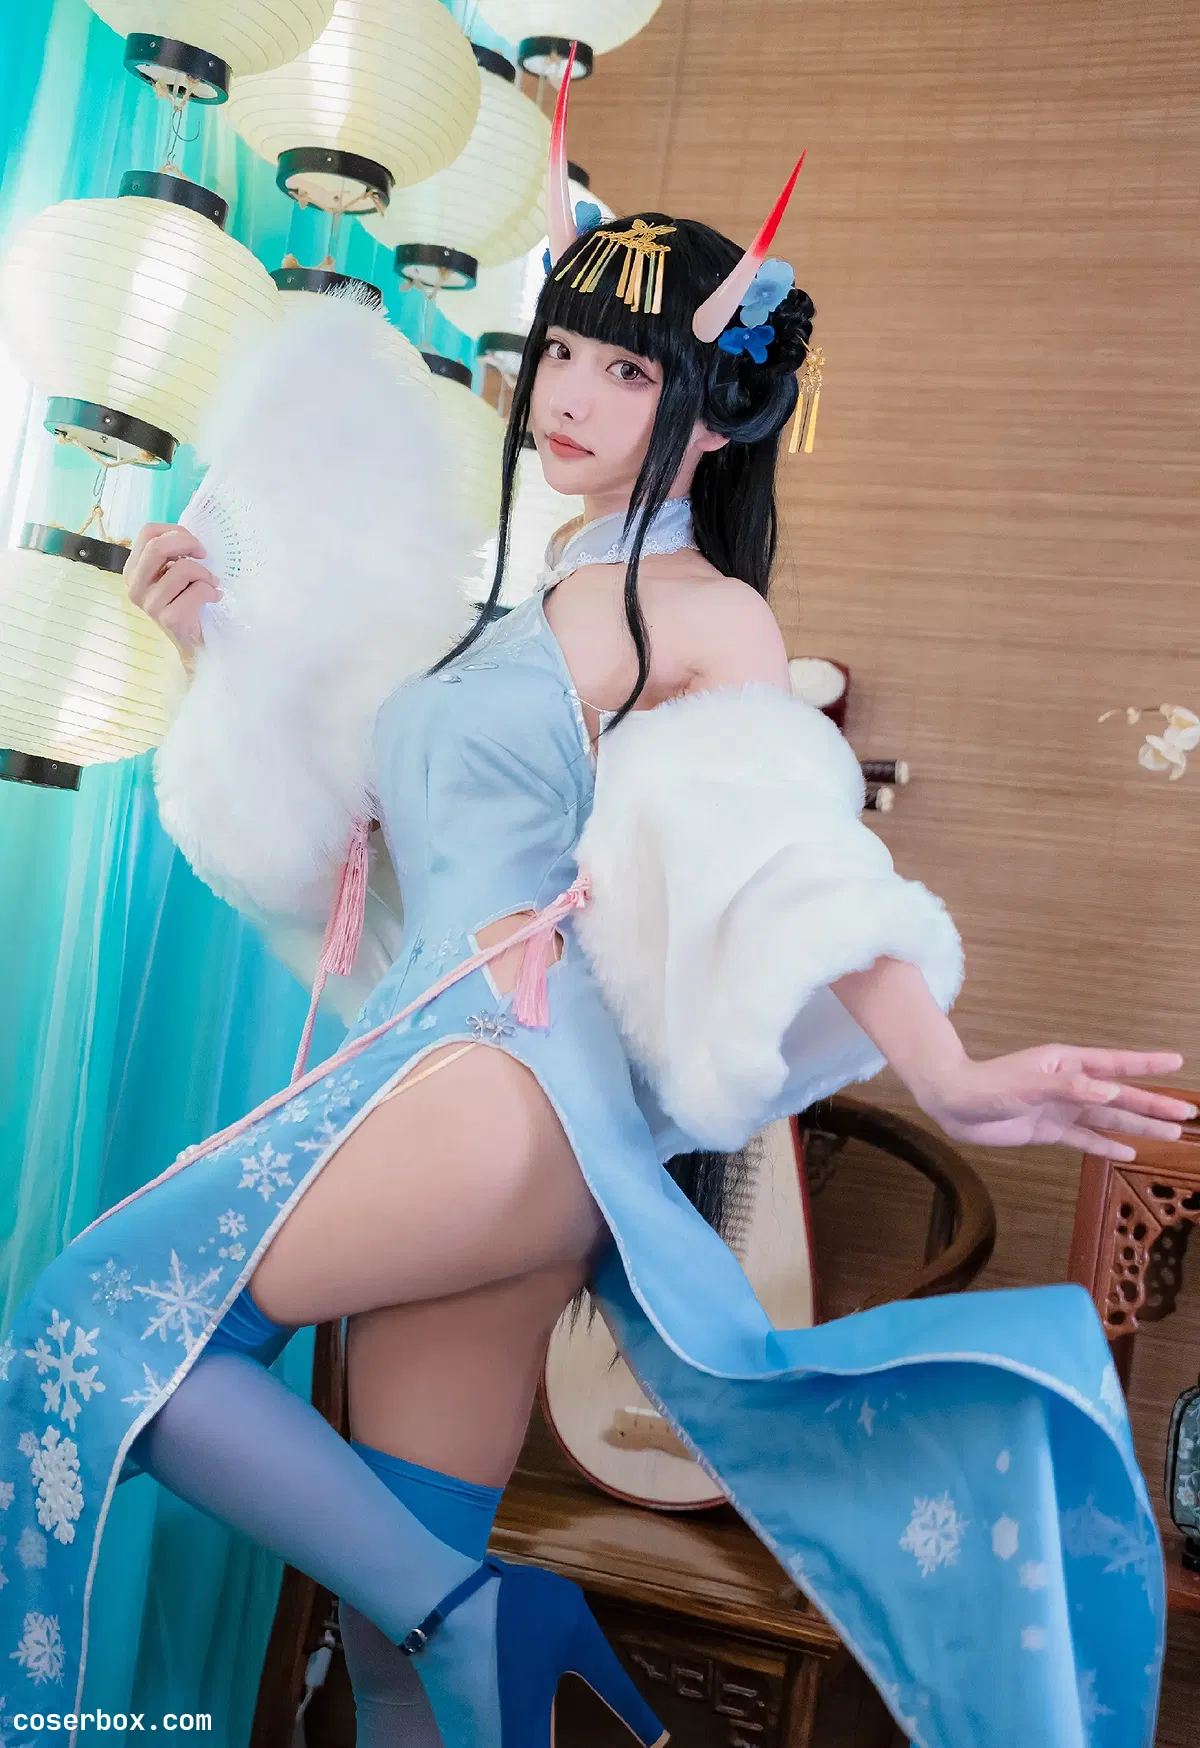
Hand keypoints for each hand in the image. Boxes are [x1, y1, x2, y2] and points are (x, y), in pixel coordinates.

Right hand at [125, 523, 219, 661]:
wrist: (192, 643)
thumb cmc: (184, 602)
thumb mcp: (171, 574)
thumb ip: (172, 555)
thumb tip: (189, 539)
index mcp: (133, 570)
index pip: (148, 533)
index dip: (175, 532)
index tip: (193, 545)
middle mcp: (135, 585)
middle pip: (157, 547)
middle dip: (188, 544)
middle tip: (204, 555)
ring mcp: (150, 604)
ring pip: (181, 569)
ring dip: (205, 573)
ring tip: (211, 583)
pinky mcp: (168, 618)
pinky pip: (197, 590)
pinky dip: (212, 591)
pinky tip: (214, 597)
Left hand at [915, 1046, 1194, 1161]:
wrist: (953, 1105)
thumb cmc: (987, 1086)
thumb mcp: (1028, 1084)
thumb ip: (1069, 1087)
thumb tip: (1110, 1089)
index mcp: (1066, 1065)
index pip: (1115, 1064)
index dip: (1146, 1065)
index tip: (1176, 1061)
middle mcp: (1069, 1085)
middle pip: (1120, 1095)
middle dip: (1154, 1103)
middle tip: (1189, 1113)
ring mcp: (1060, 1108)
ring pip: (1108, 1117)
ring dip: (1138, 1125)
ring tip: (1172, 1133)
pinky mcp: (1048, 1130)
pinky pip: (1084, 1138)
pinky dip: (1106, 1145)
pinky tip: (1128, 1151)